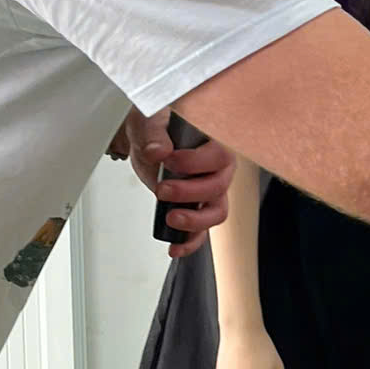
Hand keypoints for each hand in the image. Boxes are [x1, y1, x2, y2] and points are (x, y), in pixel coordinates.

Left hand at [123, 109, 235, 258]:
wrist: (150, 142)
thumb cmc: (158, 128)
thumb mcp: (151, 122)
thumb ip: (154, 134)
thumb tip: (158, 150)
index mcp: (214, 143)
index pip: (219, 156)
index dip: (195, 162)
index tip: (169, 158)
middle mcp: (219, 169)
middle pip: (218, 187)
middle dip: (189, 192)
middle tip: (163, 188)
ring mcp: (210, 192)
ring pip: (216, 212)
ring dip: (194, 220)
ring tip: (170, 217)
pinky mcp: (197, 210)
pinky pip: (202, 232)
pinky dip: (189, 242)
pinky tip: (174, 247)